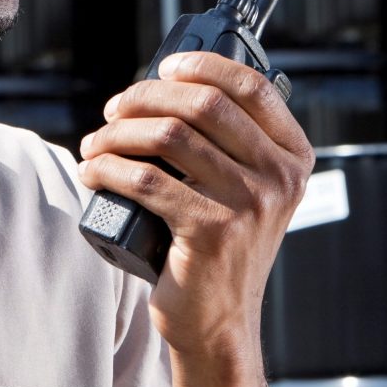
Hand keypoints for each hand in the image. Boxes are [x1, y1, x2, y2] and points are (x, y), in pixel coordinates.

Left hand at [77, 51, 313, 361]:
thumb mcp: (246, 186)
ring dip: (117, 133)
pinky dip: (107, 168)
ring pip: (167, 135)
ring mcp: (248, 204)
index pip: (253, 86)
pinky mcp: (210, 231)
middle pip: (202, 103)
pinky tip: (93, 172)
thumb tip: (164, 84)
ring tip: (95, 144)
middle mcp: (279, 177)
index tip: (165, 67)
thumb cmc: (219, 245)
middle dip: (145, 97)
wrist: (218, 322)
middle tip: (114, 110)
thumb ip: (228, 138)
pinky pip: (144, 178)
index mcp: (293, 156)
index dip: (204, 65)